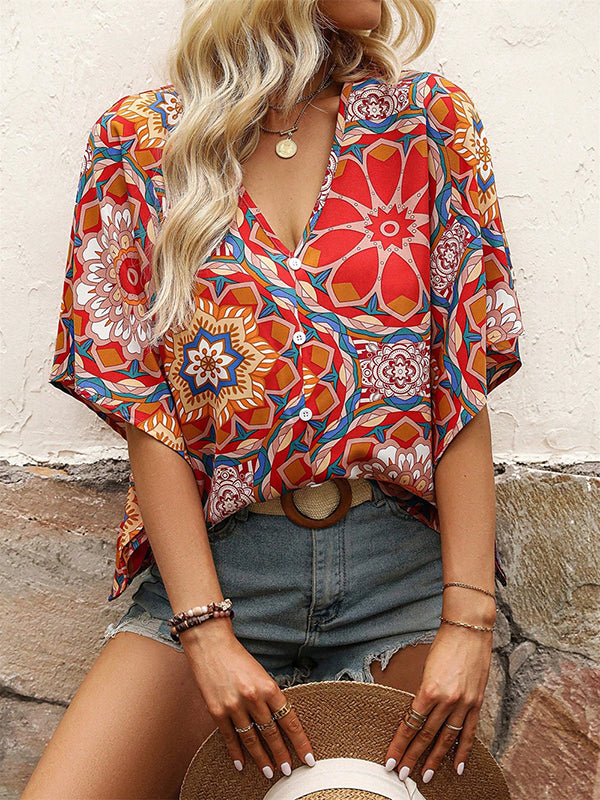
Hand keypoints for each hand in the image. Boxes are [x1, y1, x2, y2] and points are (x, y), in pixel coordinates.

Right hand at [181, 625, 314, 778]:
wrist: (211, 645)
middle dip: (281, 755)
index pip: (289, 720)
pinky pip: (229, 737)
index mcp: (269, 687)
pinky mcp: (217, 711)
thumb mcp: (261, 674)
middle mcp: (253, 698)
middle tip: (288, 771)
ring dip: (261, 758)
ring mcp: (234, 706)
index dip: (300, 742)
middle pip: (272, 734)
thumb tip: (280, 722)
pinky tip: (242, 764)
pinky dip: (236, 752)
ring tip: (269, 772)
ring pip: (252, 739)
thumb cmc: (238, 658)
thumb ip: (269, 696)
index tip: (308, 758)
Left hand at [384, 623, 492, 783]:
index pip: (410, 724)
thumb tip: (416, 715)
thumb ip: (423, 693)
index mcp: (429, 689)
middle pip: (426, 735)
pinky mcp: (477, 702)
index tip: (390, 759)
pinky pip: (470, 732)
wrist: (469, 629)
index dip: (400, 744)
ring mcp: (464, 703)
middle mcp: (447, 700)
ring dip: (435, 759)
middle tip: (402, 774)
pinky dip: (464, 751)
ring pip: (447, 738)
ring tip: (425, 776)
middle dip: (413, 757)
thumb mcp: (426, 669)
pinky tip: (458, 767)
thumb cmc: (444, 644)